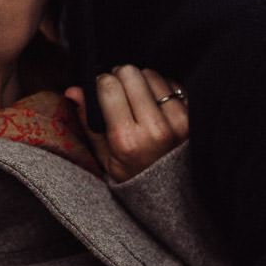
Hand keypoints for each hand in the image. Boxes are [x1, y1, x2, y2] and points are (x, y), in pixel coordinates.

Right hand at [65, 66, 188, 181]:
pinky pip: (171, 82)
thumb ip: (88, 121)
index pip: (108, 87)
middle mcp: (155, 128)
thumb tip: (73, 90)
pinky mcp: (192, 114)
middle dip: (119, 77)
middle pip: (130, 73)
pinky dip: (160, 87)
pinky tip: (155, 104)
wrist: (173, 192)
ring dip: (141, 81)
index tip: (99, 89)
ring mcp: (178, 120)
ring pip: (151, 73)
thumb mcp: (105, 156)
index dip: (100, 82)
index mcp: (127, 140)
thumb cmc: (134, 173)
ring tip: (138, 99)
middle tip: (118, 91)